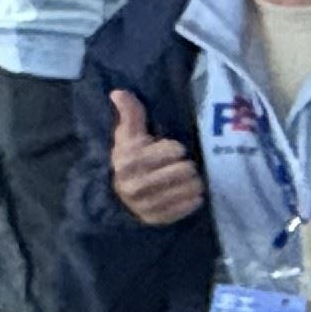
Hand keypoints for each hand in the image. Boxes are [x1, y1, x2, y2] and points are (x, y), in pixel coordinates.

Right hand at [104, 86, 203, 225]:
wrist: (116, 196)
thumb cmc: (129, 160)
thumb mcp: (127, 136)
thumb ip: (129, 113)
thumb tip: (118, 92)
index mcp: (128, 162)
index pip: (174, 150)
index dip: (176, 148)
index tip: (173, 150)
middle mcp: (135, 185)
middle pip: (185, 169)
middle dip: (187, 165)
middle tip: (183, 166)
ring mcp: (146, 205)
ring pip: (191, 188)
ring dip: (194, 182)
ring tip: (189, 179)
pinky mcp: (157, 219)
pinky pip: (188, 206)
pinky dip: (193, 199)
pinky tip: (191, 194)